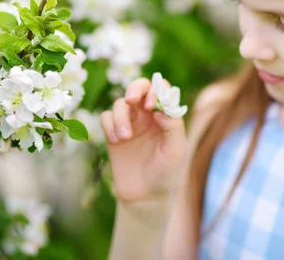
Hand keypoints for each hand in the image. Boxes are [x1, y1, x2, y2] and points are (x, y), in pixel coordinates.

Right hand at [100, 77, 188, 203]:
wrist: (146, 197)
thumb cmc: (167, 172)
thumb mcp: (177, 150)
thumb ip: (173, 127)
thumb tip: (160, 109)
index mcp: (165, 115)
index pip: (161, 89)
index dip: (155, 90)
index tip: (151, 105)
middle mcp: (147, 115)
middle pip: (139, 87)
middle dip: (134, 89)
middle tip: (131, 100)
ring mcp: (130, 124)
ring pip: (120, 104)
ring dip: (120, 116)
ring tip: (125, 137)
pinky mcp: (113, 134)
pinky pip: (106, 118)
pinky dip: (109, 125)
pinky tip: (117, 141)